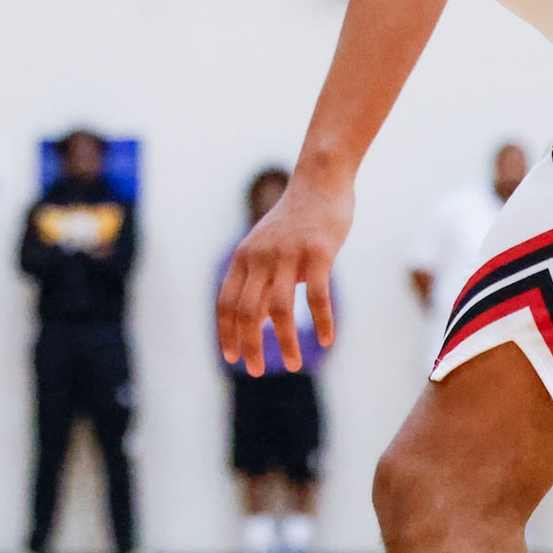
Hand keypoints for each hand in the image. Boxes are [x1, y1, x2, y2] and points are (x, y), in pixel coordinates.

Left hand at [220, 172, 348, 374]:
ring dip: (284, 342)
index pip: (227, 302)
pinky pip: (317, 296)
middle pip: (248, 311)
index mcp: (244, 258)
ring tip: (293, 365)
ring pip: (280, 309)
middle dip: (250, 345)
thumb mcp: (268, 247)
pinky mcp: (318, 253)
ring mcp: (289, 255)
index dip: (226, 332)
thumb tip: (264, 318)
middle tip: (257, 370)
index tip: (231, 357)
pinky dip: (321, 322)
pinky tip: (326, 340)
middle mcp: (260, 257)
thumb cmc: (296, 219)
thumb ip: (262, 278)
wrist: (320, 181)